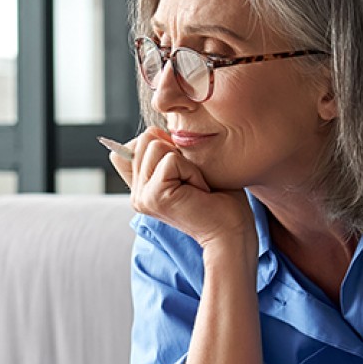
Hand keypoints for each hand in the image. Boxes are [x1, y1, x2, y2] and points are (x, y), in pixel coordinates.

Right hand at [107, 127, 252, 250]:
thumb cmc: (219, 200)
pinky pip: (171, 160)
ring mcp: (142, 196)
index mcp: (141, 188)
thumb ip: (165, 152)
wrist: (232, 232)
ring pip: (155, 145)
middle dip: (176, 151)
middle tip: (192, 180)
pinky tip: (199, 191)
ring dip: (185, 162)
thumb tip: (154, 131)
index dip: (159, 145)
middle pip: (145, 139)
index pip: (130, 147)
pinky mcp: (154, 196)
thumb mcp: (188, 168)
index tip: (182, 172)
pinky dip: (192, 171)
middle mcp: (137, 194)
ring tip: (196, 186)